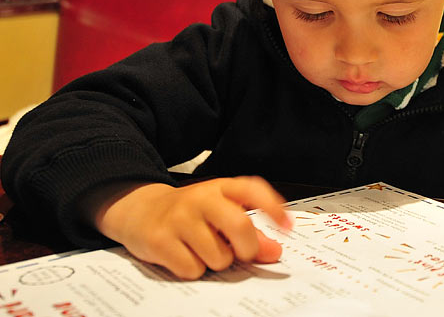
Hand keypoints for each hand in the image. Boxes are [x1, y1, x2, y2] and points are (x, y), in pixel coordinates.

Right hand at [89, 176, 291, 279]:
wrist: (140, 211)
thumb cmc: (190, 214)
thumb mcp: (220, 214)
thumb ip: (250, 232)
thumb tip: (274, 251)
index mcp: (220, 188)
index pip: (252, 189)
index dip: (273, 206)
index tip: (287, 225)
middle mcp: (201, 198)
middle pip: (239, 225)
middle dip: (247, 248)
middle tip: (243, 253)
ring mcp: (179, 218)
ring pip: (218, 255)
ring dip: (217, 262)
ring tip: (204, 250)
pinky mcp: (160, 240)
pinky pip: (192, 268)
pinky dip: (193, 270)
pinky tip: (184, 256)